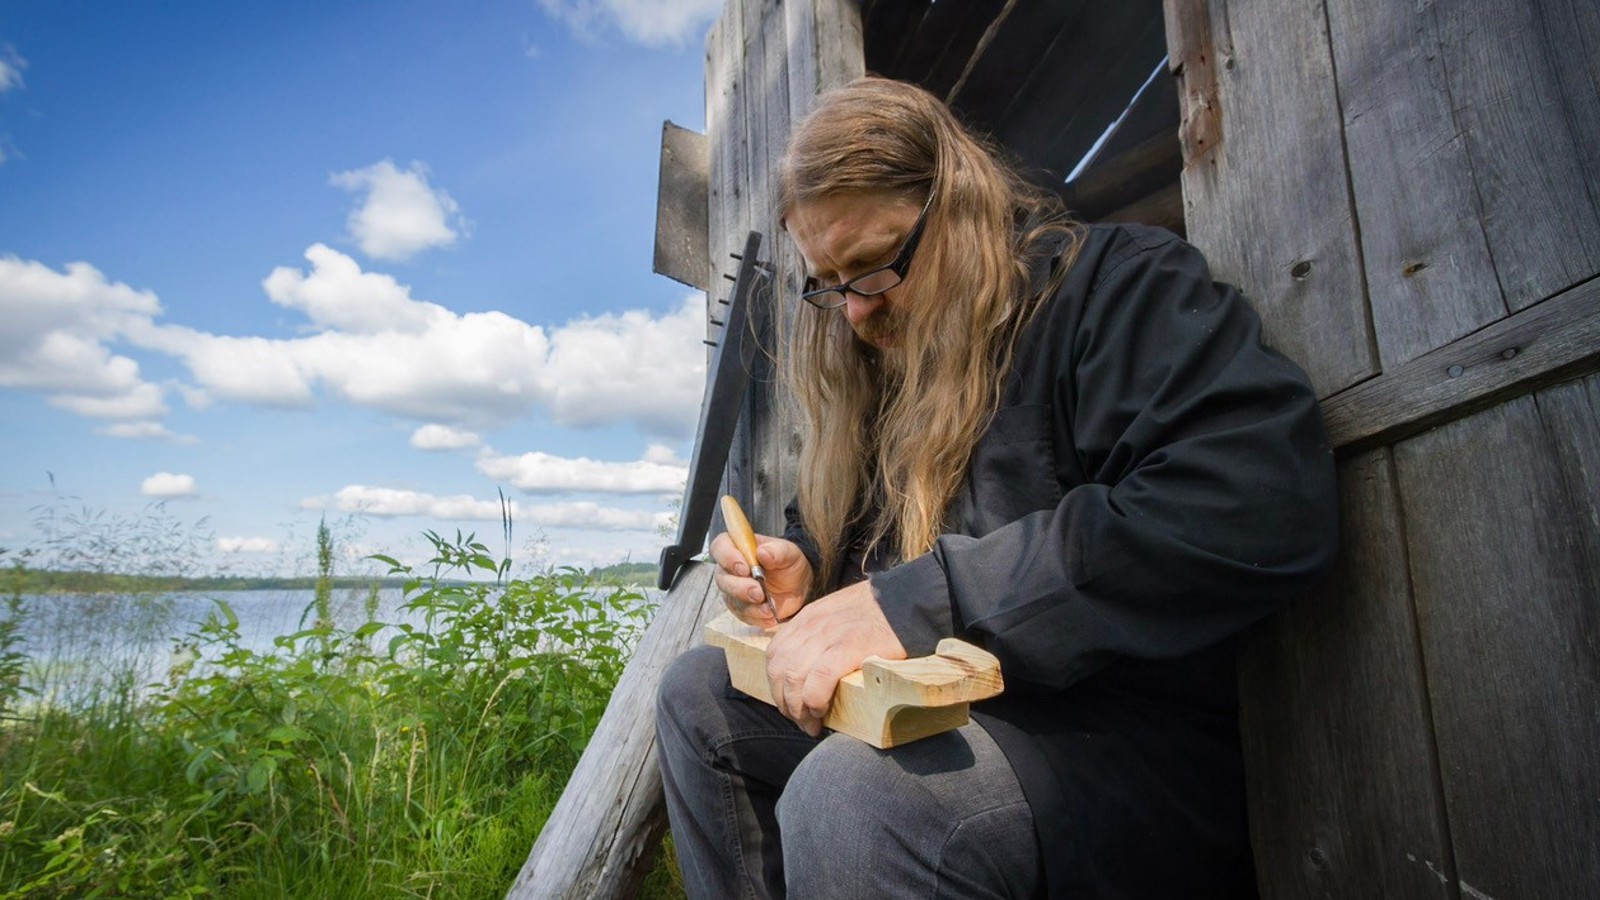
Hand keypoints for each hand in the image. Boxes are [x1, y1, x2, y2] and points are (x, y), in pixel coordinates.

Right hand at [709, 531, 812, 627]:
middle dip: (740, 588)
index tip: (745, 568)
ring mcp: (733, 590)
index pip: (720, 547)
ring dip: (750, 606)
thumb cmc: (788, 563)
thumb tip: (763, 552)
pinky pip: (743, 615)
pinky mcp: (740, 608)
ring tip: (769, 608)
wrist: (797, 585)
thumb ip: (777, 551)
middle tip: (758, 592)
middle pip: (723, 579)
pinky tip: (770, 615)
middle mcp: (730, 569)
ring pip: (731, 600)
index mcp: (738, 547)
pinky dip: (757, 617)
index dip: (728, 557)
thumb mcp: (789, 553)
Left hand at [764, 579, 906, 736]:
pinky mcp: (849, 647)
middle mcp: (812, 625)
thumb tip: (812, 667)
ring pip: (793, 678)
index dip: (776, 685)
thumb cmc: (880, 612)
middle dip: (784, 703)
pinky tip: (823, 710)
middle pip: (779, 670)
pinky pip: (819, 680)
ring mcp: (828, 636)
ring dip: (798, 708)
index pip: (774, 654)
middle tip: (801, 722)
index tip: (790, 704)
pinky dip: (815, 700)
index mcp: (808, 618)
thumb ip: (821, 633)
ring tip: (812, 724)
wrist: (910, 599)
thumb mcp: (839, 613)